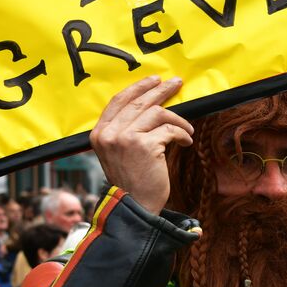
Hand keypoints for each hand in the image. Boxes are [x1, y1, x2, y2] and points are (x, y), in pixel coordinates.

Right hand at [89, 76, 194, 213]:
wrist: (135, 207)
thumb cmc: (131, 179)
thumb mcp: (117, 152)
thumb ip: (124, 130)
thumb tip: (151, 105)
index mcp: (99, 133)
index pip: (118, 100)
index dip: (138, 87)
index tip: (154, 80)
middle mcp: (109, 133)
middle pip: (139, 101)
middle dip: (161, 90)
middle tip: (176, 83)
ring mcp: (126, 139)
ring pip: (157, 113)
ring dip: (177, 119)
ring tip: (187, 128)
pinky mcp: (145, 146)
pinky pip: (169, 130)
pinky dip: (181, 133)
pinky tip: (186, 141)